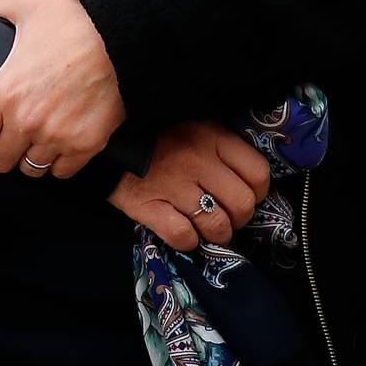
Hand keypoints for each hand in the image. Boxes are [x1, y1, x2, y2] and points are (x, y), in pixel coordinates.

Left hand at [0, 0, 124, 177]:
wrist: (126, 37)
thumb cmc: (75, 21)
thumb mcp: (27, 1)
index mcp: (5, 92)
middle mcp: (27, 122)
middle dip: (0, 148)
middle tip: (9, 132)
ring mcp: (58, 137)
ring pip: (30, 169)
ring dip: (29, 156)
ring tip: (35, 138)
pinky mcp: (86, 145)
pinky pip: (62, 172)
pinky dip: (59, 162)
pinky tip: (60, 142)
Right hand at [109, 122, 272, 251]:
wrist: (107, 139)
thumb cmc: (157, 134)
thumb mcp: (194, 125)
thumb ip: (221, 146)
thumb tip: (252, 179)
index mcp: (212, 136)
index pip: (258, 172)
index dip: (259, 192)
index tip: (249, 196)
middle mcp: (197, 160)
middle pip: (242, 204)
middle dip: (240, 218)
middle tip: (229, 217)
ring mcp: (172, 185)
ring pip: (216, 225)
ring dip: (218, 234)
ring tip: (210, 230)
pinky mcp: (148, 206)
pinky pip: (183, 236)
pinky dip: (189, 240)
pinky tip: (185, 231)